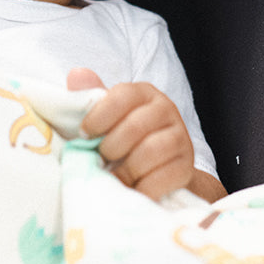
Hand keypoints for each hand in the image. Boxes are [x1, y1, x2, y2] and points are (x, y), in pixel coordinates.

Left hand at [67, 67, 198, 200]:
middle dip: (111, 148)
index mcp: (143, 93)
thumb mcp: (105, 117)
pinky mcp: (186, 165)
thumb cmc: (124, 140)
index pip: (121, 97)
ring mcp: (180, 137)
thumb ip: (90, 97)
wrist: (159, 169)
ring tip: (115, 177)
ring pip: (151, 151)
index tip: (83, 135)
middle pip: (134, 127)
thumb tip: (76, 75)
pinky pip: (164, 177)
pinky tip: (133, 189)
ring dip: (126, 169)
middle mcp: (166, 109)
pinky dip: (143, 187)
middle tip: (100, 160)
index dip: (98, 117)